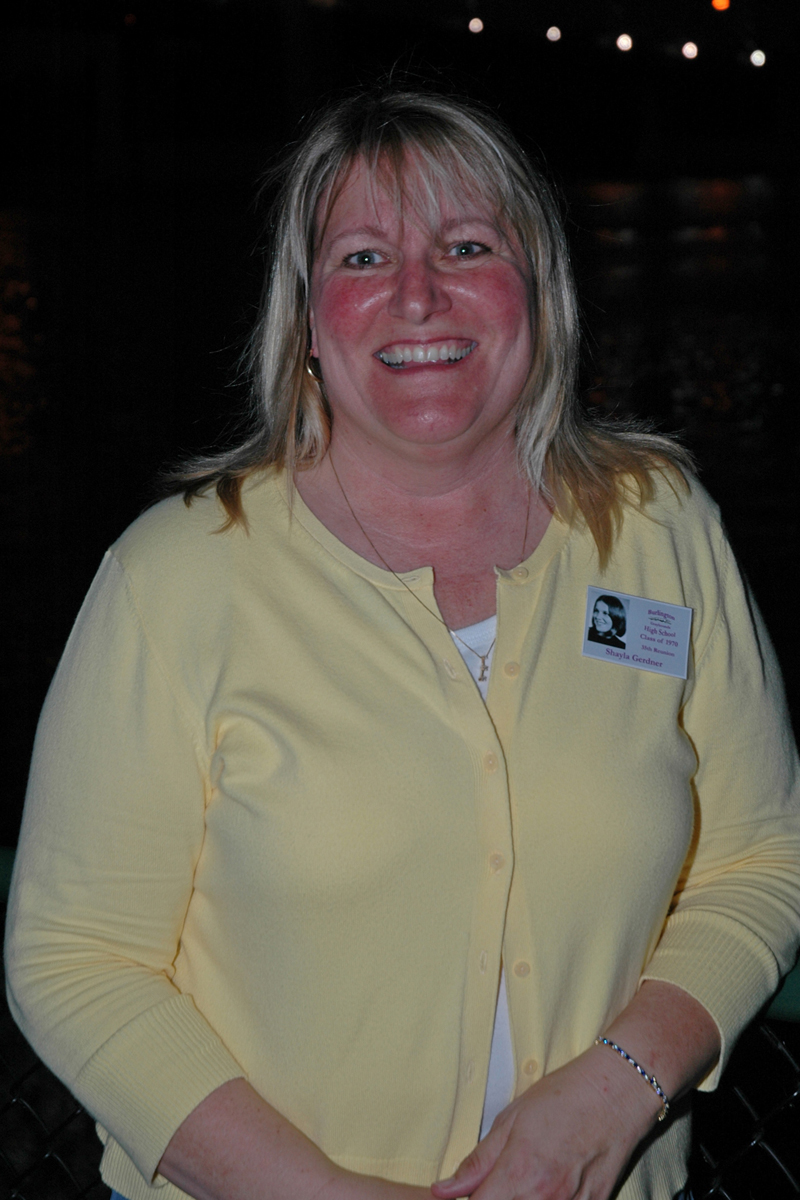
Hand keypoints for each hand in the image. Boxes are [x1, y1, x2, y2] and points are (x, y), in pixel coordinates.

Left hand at [430, 1045, 660, 1199]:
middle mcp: (544, 1198)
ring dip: (520, 1199)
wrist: (617, 1093)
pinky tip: (548, 1185)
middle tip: (498, 1181)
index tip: (462, 1194)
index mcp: (518, 1174)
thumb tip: (441, 1191)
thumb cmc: (562, 1098)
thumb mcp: (511, 1120)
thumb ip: (477, 1162)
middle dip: (495, 1198)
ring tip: (524, 1179)